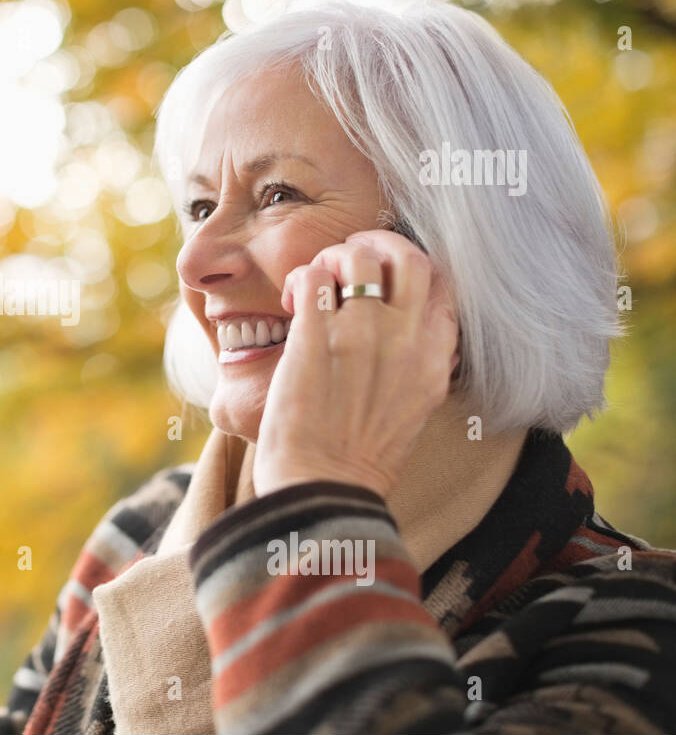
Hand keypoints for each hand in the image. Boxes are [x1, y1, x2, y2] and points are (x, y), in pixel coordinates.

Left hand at [251, 229, 459, 500]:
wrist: (325, 490)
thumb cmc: (358, 461)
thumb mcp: (412, 411)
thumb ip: (416, 368)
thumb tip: (402, 337)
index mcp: (435, 360)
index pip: (444, 285)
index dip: (412, 267)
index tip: (384, 276)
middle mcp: (405, 341)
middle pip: (409, 256)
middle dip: (376, 245)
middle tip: (347, 262)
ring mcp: (362, 336)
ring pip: (357, 257)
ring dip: (331, 259)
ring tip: (314, 286)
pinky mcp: (316, 340)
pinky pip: (312, 278)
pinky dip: (300, 280)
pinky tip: (291, 304)